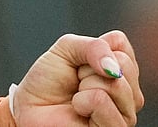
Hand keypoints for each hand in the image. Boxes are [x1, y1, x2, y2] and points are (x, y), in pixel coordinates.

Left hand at [10, 30, 143, 126]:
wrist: (30, 107)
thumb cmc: (48, 80)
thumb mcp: (67, 48)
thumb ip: (94, 46)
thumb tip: (113, 67)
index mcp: (120, 68)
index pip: (120, 43)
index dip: (93, 49)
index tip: (80, 64)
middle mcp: (128, 92)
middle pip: (123, 64)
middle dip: (89, 69)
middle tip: (77, 81)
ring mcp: (123, 113)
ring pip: (116, 84)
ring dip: (86, 85)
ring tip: (78, 96)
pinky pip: (102, 101)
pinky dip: (83, 101)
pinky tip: (79, 108)